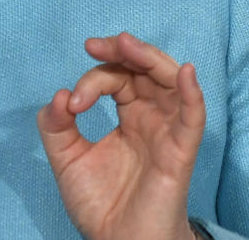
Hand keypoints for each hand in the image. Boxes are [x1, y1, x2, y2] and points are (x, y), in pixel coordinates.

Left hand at [37, 33, 204, 239]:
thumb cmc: (100, 205)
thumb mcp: (66, 158)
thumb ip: (55, 127)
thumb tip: (58, 95)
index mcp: (129, 116)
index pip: (116, 79)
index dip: (91, 80)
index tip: (70, 103)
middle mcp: (151, 118)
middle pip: (145, 70)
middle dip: (122, 51)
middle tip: (95, 45)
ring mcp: (167, 132)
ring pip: (170, 82)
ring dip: (150, 58)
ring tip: (126, 44)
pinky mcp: (179, 153)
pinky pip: (193, 118)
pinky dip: (192, 93)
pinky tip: (185, 72)